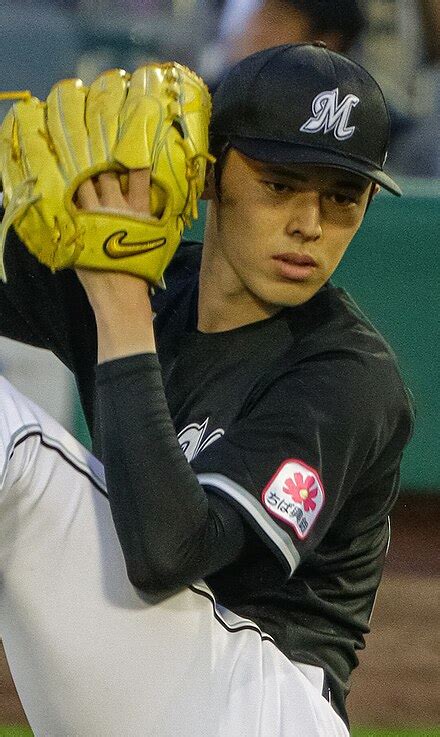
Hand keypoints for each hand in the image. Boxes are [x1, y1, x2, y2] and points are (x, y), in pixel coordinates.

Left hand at [75, 169, 157, 362]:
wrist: (120, 296)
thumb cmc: (142, 273)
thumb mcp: (159, 244)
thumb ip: (156, 221)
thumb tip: (155, 207)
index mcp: (140, 210)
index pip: (139, 175)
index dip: (135, 160)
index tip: (131, 151)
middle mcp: (116, 207)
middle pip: (106, 175)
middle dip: (103, 169)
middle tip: (100, 167)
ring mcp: (94, 216)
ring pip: (84, 184)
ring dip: (84, 180)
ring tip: (84, 180)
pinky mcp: (78, 228)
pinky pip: (70, 204)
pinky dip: (70, 199)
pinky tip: (71, 199)